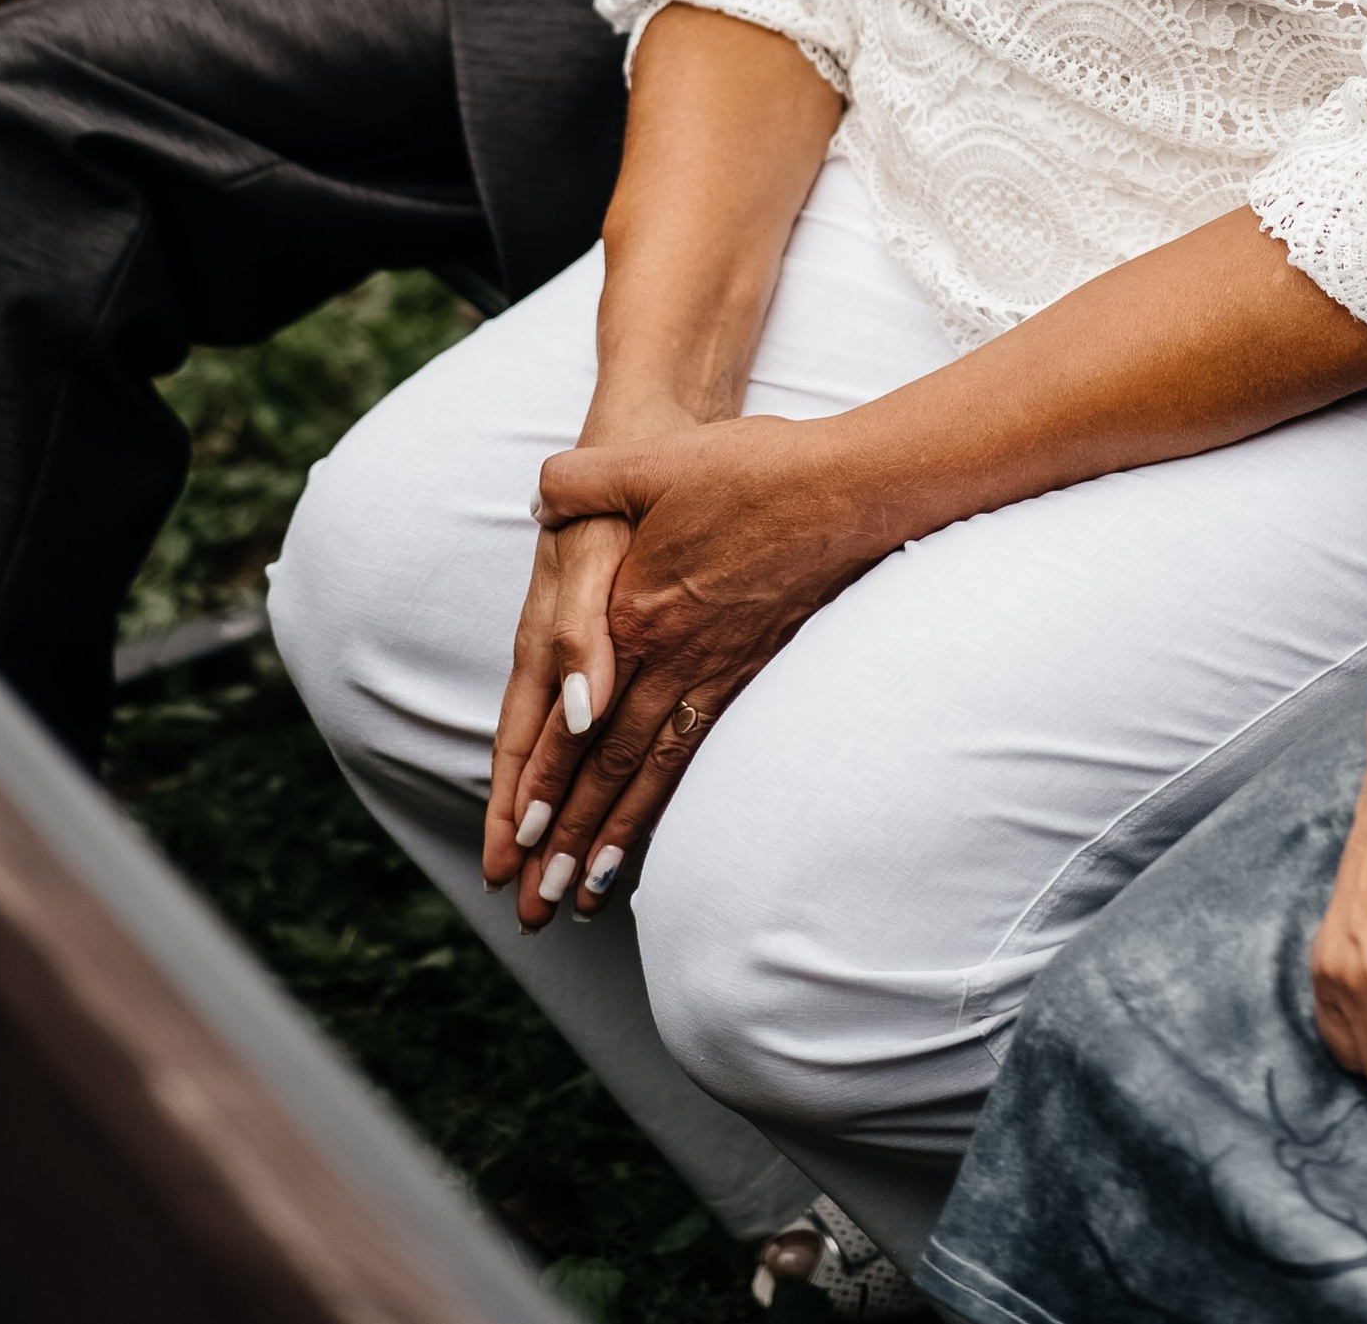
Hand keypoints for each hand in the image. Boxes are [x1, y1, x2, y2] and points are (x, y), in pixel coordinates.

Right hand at [483, 485, 637, 895]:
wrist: (658, 430)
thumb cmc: (628, 478)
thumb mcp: (596, 538)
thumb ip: (579, 621)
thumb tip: (579, 707)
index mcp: (549, 633)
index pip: (522, 737)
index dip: (516, 804)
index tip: (509, 869)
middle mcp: (568, 654)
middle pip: (543, 764)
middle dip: (536, 841)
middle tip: (532, 917)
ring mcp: (600, 653)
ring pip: (581, 759)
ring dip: (573, 827)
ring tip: (569, 900)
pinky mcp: (644, 644)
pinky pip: (627, 730)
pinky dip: (621, 782)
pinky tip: (625, 825)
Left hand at [501, 413, 883, 925]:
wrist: (848, 489)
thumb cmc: (753, 469)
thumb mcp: (650, 461)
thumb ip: (581, 480)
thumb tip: (539, 502)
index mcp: (635, 614)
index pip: (577, 716)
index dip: (543, 778)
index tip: (518, 838)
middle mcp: (672, 659)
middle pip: (610, 765)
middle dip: (568, 837)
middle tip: (538, 903)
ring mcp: (715, 671)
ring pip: (654, 773)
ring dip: (615, 837)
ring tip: (586, 896)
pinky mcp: (749, 669)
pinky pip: (698, 752)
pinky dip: (670, 801)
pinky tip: (654, 828)